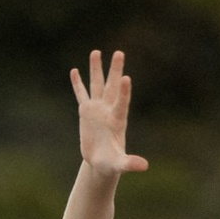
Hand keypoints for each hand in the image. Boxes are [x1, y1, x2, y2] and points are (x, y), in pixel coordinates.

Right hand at [69, 50, 147, 185]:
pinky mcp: (86, 112)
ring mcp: (97, 109)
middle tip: (119, 53)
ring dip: (96, 69)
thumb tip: (145, 167)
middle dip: (115, 70)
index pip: (122, 103)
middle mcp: (108, 110)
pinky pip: (82, 94)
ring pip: (97, 85)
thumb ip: (130, 163)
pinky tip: (75, 70)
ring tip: (96, 52)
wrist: (101, 162)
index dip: (124, 91)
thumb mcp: (119, 164)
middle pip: (112, 87)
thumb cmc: (112, 164)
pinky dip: (78, 83)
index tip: (127, 77)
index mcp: (117, 121)